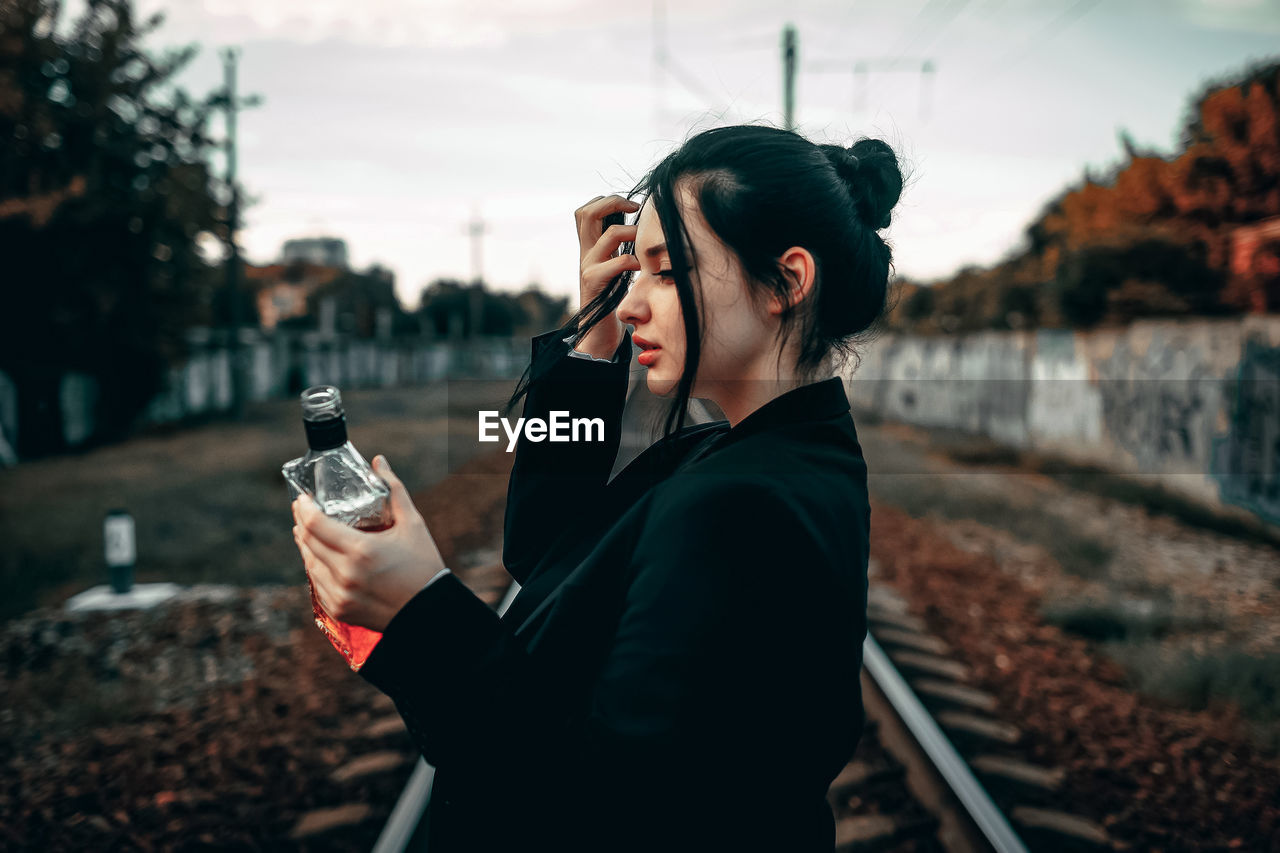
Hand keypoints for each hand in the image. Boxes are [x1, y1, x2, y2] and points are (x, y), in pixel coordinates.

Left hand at [291, 455, 446, 632]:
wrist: (430, 612)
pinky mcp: (340, 611)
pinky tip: (317, 558)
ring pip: (309, 564)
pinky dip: (315, 568)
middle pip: (308, 542)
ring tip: (305, 531)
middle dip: (301, 523)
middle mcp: (345, 574)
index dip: (304, 508)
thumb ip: (394, 490)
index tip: (302, 498)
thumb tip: (378, 461)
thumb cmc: (424, 565)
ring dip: (305, 545)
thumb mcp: (413, 524)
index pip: (316, 525)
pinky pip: (317, 585)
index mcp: (361, 550)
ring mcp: (340, 595)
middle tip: (301, 510)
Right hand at [574, 194, 640, 356]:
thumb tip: (639, 228)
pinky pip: (617, 263)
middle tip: (635, 209)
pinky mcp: (595, 283)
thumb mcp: (614, 267)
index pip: (586, 210)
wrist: (598, 332)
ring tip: (643, 243)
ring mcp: (587, 267)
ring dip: (631, 233)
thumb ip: (618, 248)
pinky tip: (641, 268)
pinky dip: (634, 261)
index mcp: (589, 247)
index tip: (631, 207)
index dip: (606, 201)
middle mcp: (585, 253)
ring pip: (607, 235)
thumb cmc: (613, 299)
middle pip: (586, 212)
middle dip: (613, 203)